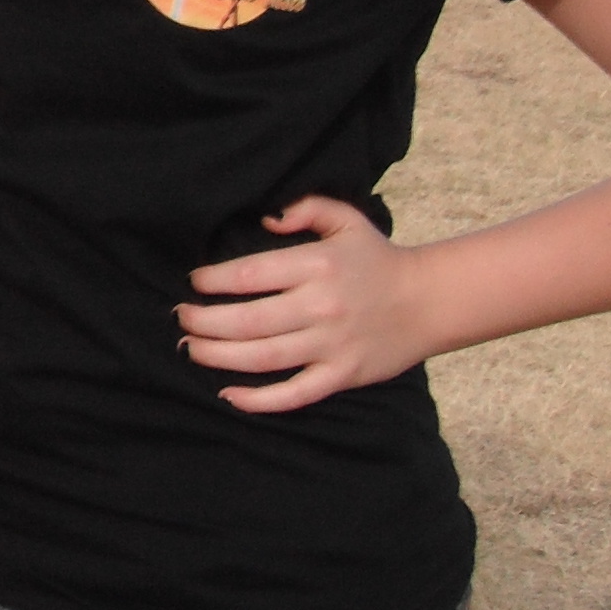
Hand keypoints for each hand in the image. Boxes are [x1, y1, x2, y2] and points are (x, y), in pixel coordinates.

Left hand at [182, 196, 439, 412]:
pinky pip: (295, 393)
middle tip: (181, 319)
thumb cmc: (377, 259)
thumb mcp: (346, 220)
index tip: (193, 283)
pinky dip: (260, 400)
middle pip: (248, 320)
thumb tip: (265, 218)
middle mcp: (322, 306)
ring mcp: (332, 344)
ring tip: (191, 348)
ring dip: (219, 356)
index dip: (213, 281)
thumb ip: (305, 208)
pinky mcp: (342, 374)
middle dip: (204, 322)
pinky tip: (229, 395)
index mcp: (318, 265)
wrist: (429, 300)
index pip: (250, 274)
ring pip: (263, 357)